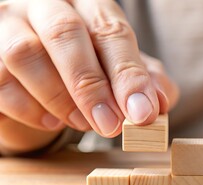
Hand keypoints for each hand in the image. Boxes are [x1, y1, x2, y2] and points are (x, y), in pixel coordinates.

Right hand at [0, 0, 178, 152]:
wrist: (43, 70)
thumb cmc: (90, 65)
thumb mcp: (123, 69)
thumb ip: (146, 81)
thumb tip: (159, 102)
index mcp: (88, 3)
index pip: (110, 29)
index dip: (128, 73)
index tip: (142, 113)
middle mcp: (47, 4)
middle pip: (65, 33)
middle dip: (91, 85)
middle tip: (111, 126)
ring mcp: (9, 23)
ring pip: (25, 53)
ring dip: (59, 98)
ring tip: (83, 124)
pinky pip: (0, 79)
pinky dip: (28, 108)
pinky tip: (51, 121)